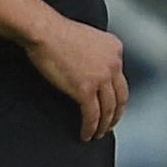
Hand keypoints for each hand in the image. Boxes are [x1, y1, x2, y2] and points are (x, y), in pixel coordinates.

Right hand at [24, 16, 127, 139]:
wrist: (44, 31)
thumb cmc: (57, 33)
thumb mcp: (88, 38)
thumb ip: (96, 54)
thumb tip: (92, 71)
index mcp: (115, 49)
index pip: (121, 78)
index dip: (118, 96)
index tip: (113, 106)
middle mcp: (113, 63)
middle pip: (120, 96)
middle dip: (116, 114)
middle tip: (110, 125)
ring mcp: (101, 77)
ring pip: (109, 109)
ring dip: (104, 125)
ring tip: (98, 134)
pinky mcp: (85, 89)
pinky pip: (92, 115)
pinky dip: (90, 128)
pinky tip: (86, 135)